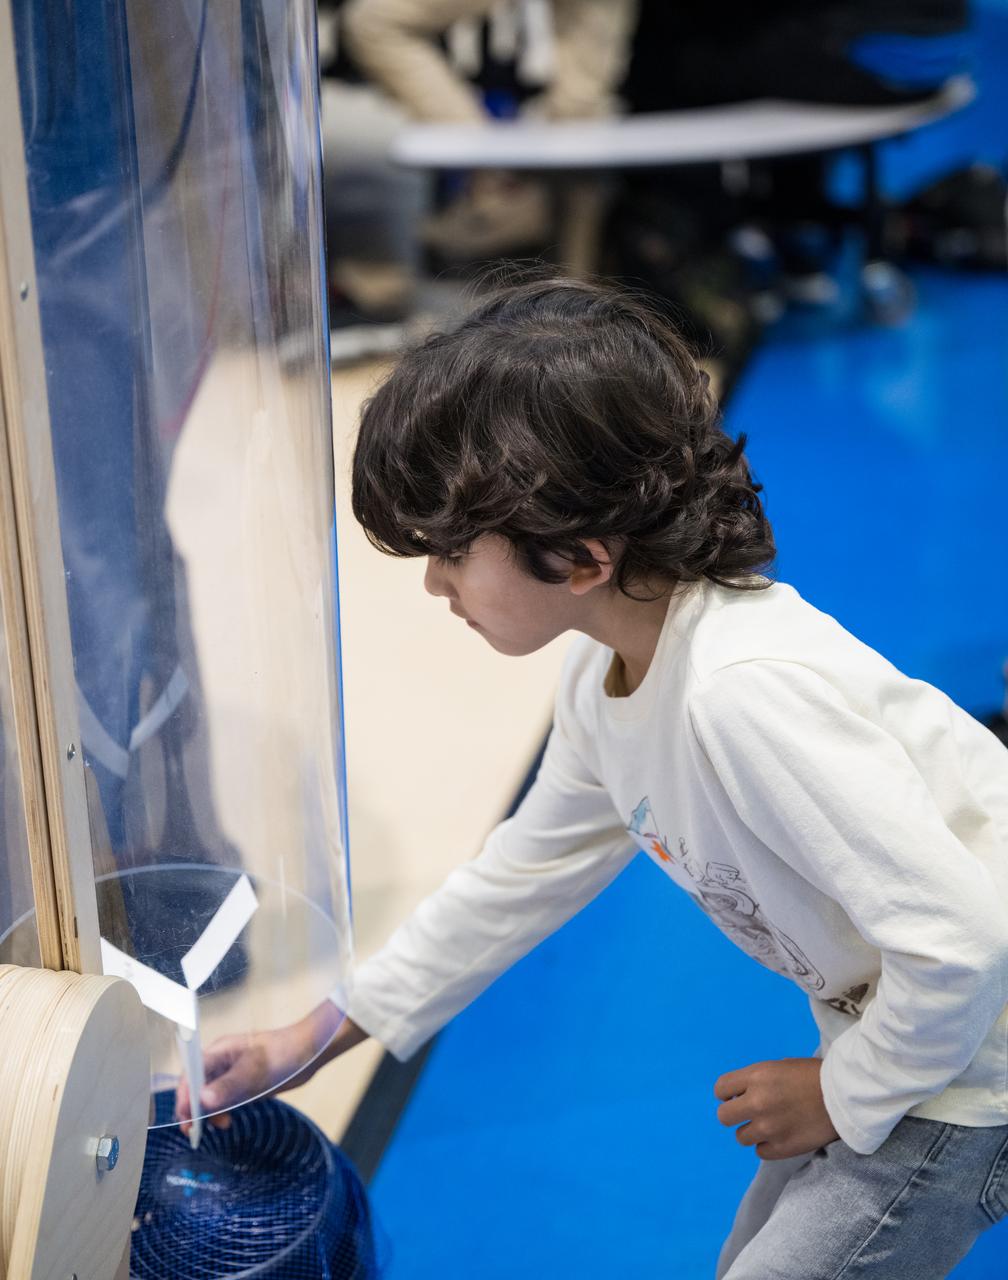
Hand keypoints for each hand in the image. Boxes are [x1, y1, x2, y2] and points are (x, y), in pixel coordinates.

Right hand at [176, 1002, 366, 1134]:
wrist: (311, 1051)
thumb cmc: (284, 1052)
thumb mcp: (256, 1069)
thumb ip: (229, 1085)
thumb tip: (202, 1101)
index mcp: (219, 1051)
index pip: (191, 1074)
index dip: (184, 1096)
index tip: (185, 1119)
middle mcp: (221, 1061)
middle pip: (196, 1086)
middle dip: (193, 1108)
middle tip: (194, 1132)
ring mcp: (232, 1073)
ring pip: (209, 1096)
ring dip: (208, 1112)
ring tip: (220, 1126)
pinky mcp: (243, 1084)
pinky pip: (224, 1100)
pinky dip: (221, 1111)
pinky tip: (227, 1121)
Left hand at [714, 1057, 839, 1160]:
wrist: (845, 1096)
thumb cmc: (813, 1076)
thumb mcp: (779, 1066)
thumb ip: (757, 1080)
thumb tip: (741, 1094)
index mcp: (756, 1076)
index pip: (721, 1089)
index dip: (727, 1093)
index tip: (736, 1096)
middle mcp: (757, 1102)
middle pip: (724, 1116)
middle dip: (734, 1114)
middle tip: (748, 1113)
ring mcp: (769, 1128)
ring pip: (741, 1137)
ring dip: (752, 1131)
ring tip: (770, 1125)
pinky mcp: (782, 1148)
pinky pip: (760, 1152)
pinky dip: (767, 1145)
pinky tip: (780, 1136)